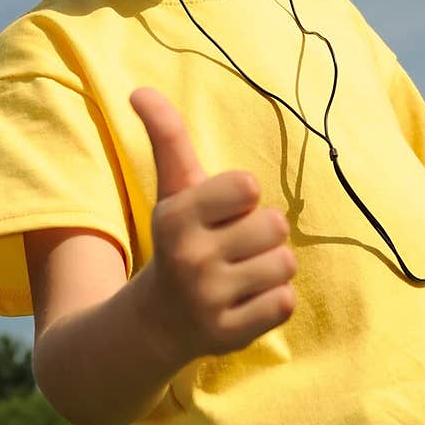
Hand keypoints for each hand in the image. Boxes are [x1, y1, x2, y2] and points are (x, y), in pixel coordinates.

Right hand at [129, 87, 296, 362]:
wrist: (155, 321)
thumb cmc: (179, 238)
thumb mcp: (172, 190)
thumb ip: (167, 137)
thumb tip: (140, 89)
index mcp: (177, 217)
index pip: (248, 185)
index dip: (242, 196)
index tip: (221, 211)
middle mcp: (190, 259)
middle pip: (274, 225)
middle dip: (262, 233)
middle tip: (233, 247)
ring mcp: (210, 301)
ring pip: (285, 264)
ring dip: (270, 267)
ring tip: (240, 274)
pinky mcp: (230, 335)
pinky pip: (285, 303)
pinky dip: (272, 301)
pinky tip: (244, 300)